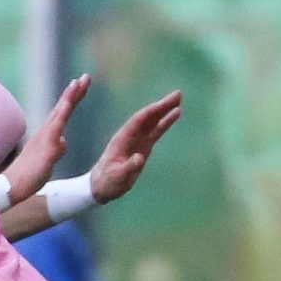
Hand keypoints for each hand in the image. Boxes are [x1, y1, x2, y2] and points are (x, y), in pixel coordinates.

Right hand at [3, 73, 88, 202]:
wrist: (12, 186)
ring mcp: (45, 138)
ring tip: (78, 83)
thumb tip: (63, 141)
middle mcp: (45, 131)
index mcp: (47, 133)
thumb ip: (57, 147)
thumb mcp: (49, 159)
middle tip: (86, 76)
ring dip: (69, 97)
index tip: (81, 84)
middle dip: (74, 91)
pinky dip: (61, 115)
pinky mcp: (46, 148)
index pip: (62, 112)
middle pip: (63, 107)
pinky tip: (68, 105)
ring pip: (59, 113)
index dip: (72, 97)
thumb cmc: (30, 174)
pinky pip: (55, 129)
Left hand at [90, 89, 182, 203]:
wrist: (101, 186)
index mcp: (122, 139)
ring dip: (165, 110)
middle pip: (148, 117)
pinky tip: (175, 113)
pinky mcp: (143, 146)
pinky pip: (156, 131)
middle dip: (162, 105)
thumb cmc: (107, 182)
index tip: (165, 104)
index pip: (138, 121)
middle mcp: (130, 135)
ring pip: (153, 121)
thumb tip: (140, 158)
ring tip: (179, 99)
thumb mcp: (117, 177)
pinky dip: (165, 122)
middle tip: (178, 94)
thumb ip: (128, 168)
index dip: (151, 112)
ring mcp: (137, 139)